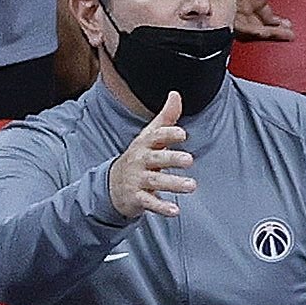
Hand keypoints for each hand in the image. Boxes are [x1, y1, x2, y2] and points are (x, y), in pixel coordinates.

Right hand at [108, 93, 194, 219]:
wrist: (113, 184)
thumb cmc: (139, 157)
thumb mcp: (149, 136)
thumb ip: (166, 118)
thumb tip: (175, 94)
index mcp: (144, 144)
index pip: (156, 137)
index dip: (168, 134)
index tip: (182, 134)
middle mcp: (140, 161)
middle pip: (156, 159)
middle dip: (172, 159)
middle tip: (189, 160)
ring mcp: (137, 180)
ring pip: (155, 181)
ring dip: (173, 183)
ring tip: (192, 186)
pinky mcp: (137, 197)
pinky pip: (149, 202)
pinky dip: (161, 207)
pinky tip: (175, 210)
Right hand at [230, 0, 293, 42]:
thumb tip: (227, 4)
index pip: (228, 20)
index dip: (244, 29)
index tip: (258, 33)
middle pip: (243, 26)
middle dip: (260, 33)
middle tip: (274, 35)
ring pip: (255, 24)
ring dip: (270, 31)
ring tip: (285, 34)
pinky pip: (265, 16)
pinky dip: (275, 24)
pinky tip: (283, 28)